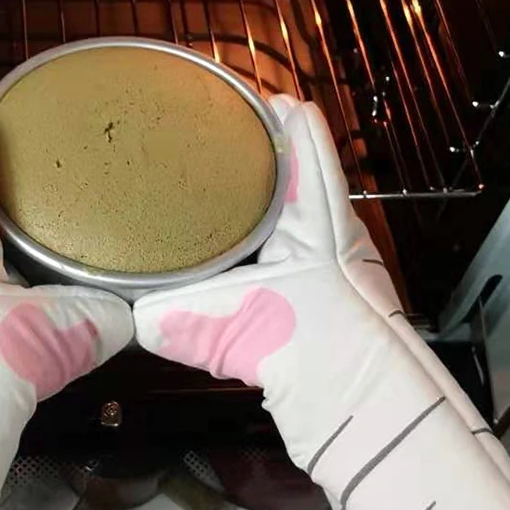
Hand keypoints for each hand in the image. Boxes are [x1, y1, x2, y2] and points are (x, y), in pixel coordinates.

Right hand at [135, 95, 509, 509]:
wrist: (377, 421)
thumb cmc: (324, 352)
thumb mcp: (246, 326)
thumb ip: (186, 320)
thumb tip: (133, 320)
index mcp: (319, 217)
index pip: (305, 136)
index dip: (271, 105)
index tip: (229, 89)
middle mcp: (331, 233)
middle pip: (296, 170)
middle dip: (249, 152)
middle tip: (192, 143)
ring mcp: (330, 270)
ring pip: (287, 218)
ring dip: (250, 205)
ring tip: (194, 193)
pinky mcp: (320, 309)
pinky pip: (277, 263)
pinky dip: (248, 253)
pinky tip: (215, 263)